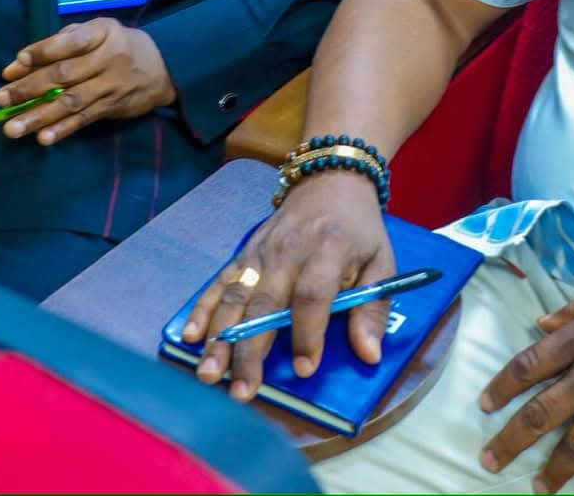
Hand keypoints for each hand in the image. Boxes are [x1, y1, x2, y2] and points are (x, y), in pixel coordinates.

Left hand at [0, 17, 176, 143]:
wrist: (164, 67)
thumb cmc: (118, 45)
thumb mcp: (96, 31)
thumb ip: (58, 43)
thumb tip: (16, 66)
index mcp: (101, 32)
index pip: (69, 41)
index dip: (42, 52)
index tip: (16, 64)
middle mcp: (107, 59)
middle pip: (64, 74)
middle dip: (30, 88)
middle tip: (1, 100)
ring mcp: (110, 86)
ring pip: (71, 102)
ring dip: (40, 116)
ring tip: (13, 128)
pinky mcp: (112, 107)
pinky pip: (84, 120)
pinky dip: (63, 130)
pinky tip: (43, 138)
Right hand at [180, 171, 394, 396]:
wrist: (330, 183)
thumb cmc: (359, 231)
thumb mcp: (382, 263)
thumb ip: (373, 309)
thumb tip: (369, 355)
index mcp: (328, 251)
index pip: (312, 295)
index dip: (307, 333)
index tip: (304, 368)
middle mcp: (287, 252)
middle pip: (265, 304)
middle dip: (250, 351)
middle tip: (242, 391)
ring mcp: (260, 252)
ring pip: (236, 299)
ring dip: (220, 338)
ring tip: (209, 374)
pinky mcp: (243, 253)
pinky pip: (220, 283)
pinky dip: (203, 309)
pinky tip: (191, 336)